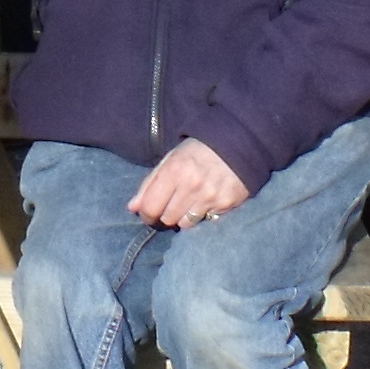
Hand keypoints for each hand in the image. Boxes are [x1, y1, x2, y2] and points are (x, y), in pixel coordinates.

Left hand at [130, 138, 249, 229]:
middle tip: (170, 205)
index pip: (150, 207)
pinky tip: (204, 202)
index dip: (146, 214)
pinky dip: (201, 216)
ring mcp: (210, 196)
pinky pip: (205, 221)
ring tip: (187, 203)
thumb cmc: (197, 151)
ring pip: (184, 224)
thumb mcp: (170, 159)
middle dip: (164, 215)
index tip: (148, 213)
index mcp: (174, 170)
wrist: (237, 144)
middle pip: (167, 218)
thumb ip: (150, 183)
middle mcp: (191, 185)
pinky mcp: (226, 204)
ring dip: (182, 218)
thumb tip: (132, 208)